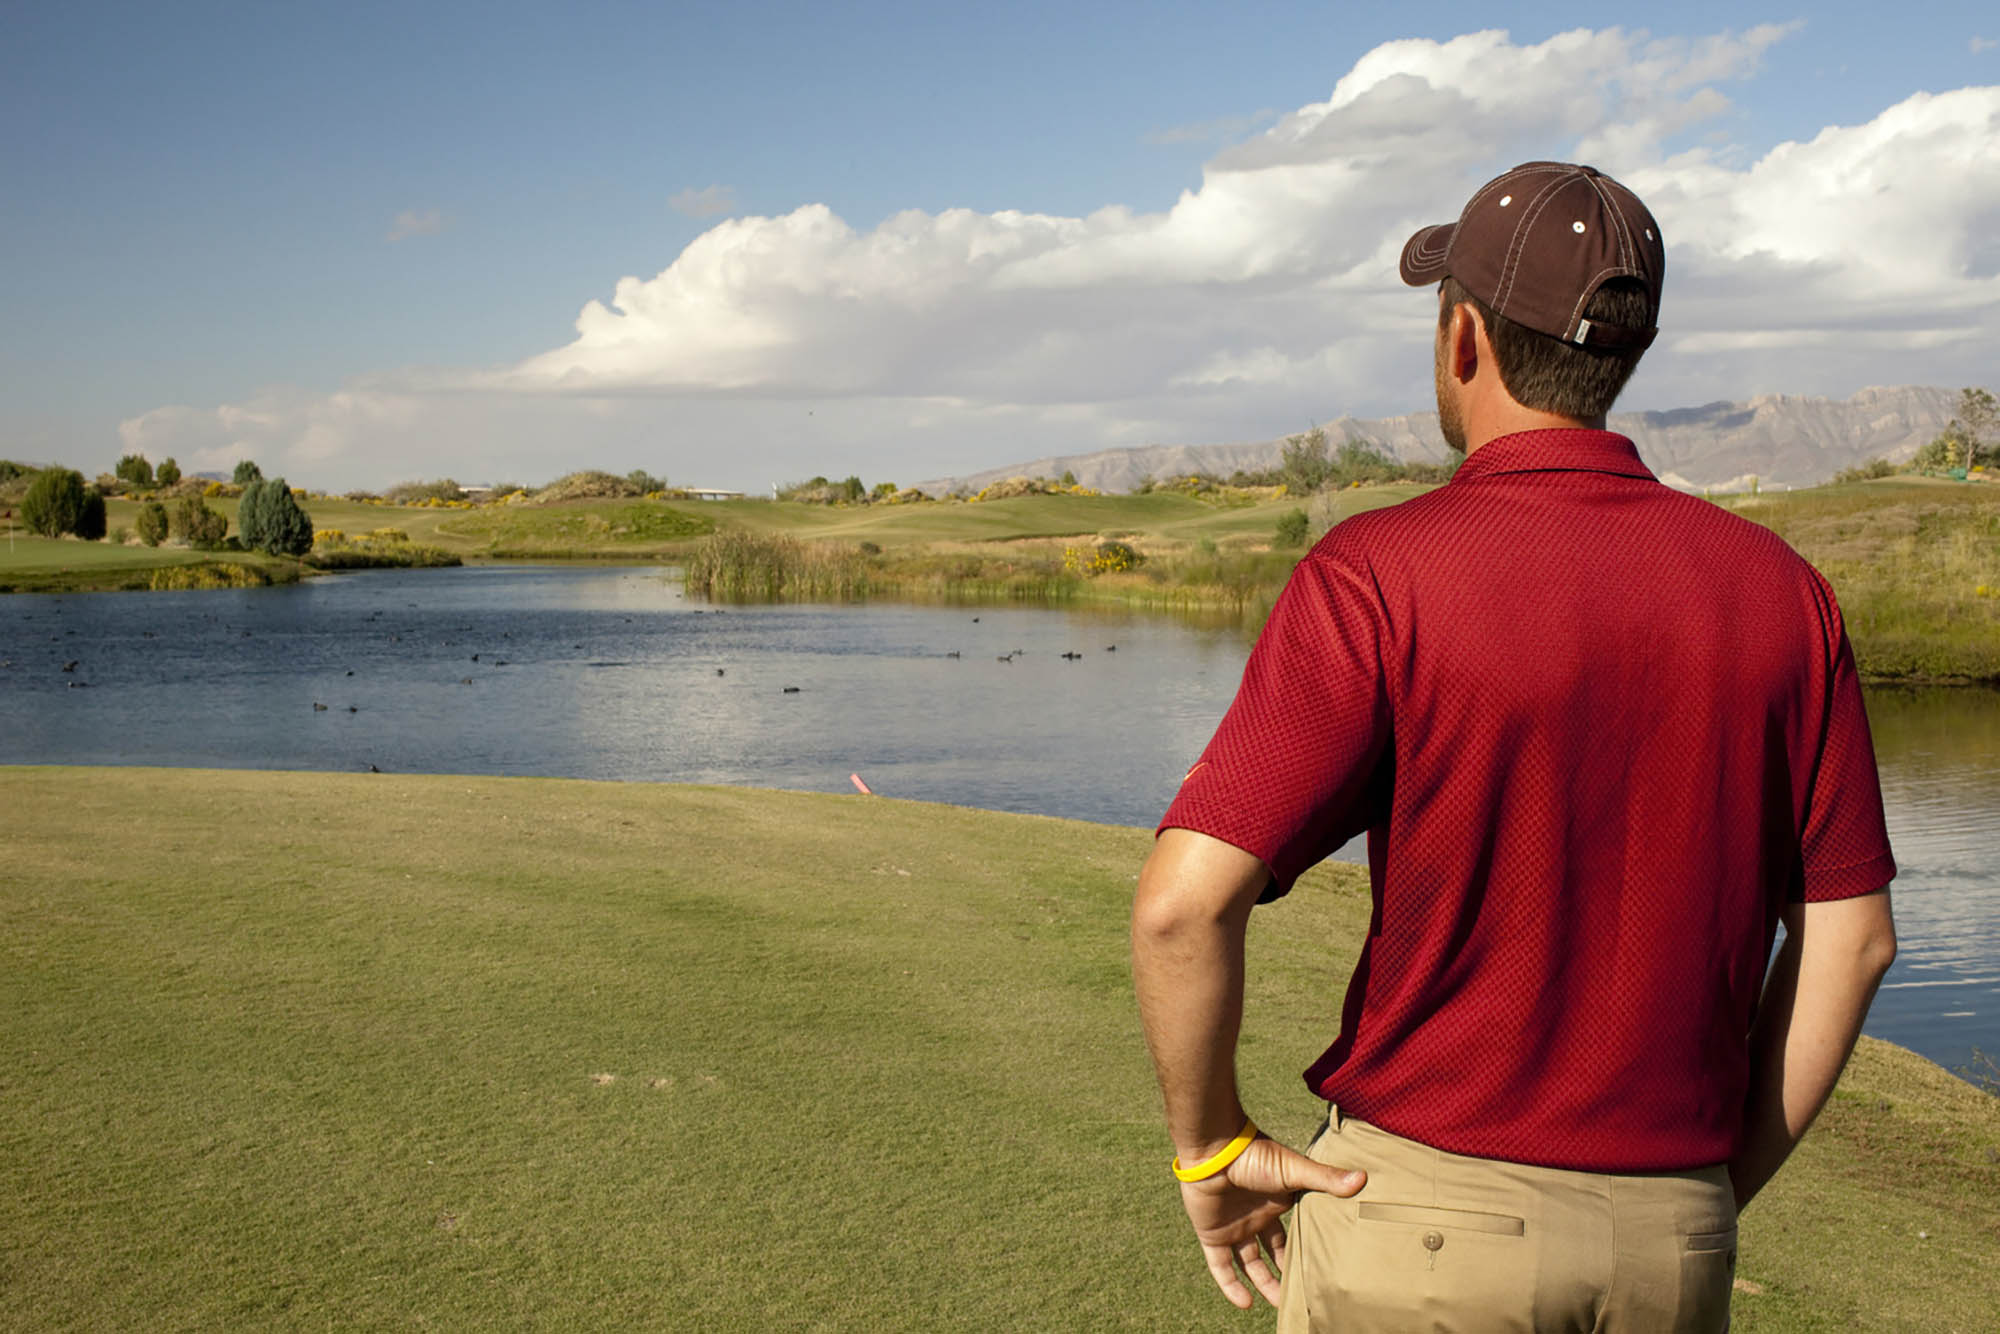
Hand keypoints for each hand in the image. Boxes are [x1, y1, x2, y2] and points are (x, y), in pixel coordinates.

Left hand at [1177, 1134, 1365, 1308]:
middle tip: (1299, 1296)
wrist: (1214, 1149)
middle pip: (1272, 1253)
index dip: (1302, 1251)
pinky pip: (1221, 1266)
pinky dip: (1231, 1285)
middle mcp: (1255, 1217)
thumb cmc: (1255, 1154)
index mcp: (1275, 1202)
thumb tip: (1364, 1178)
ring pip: (1248, 1264)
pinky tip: (1245, 1304)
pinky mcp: (1212, 1234)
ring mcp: (1233, 1226)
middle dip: (1284, 1274)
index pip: (1291, 1233)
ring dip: (1262, 1285)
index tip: (1318, 1270)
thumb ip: (1326, 1178)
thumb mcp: (1294, 1169)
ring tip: (1279, 1305)